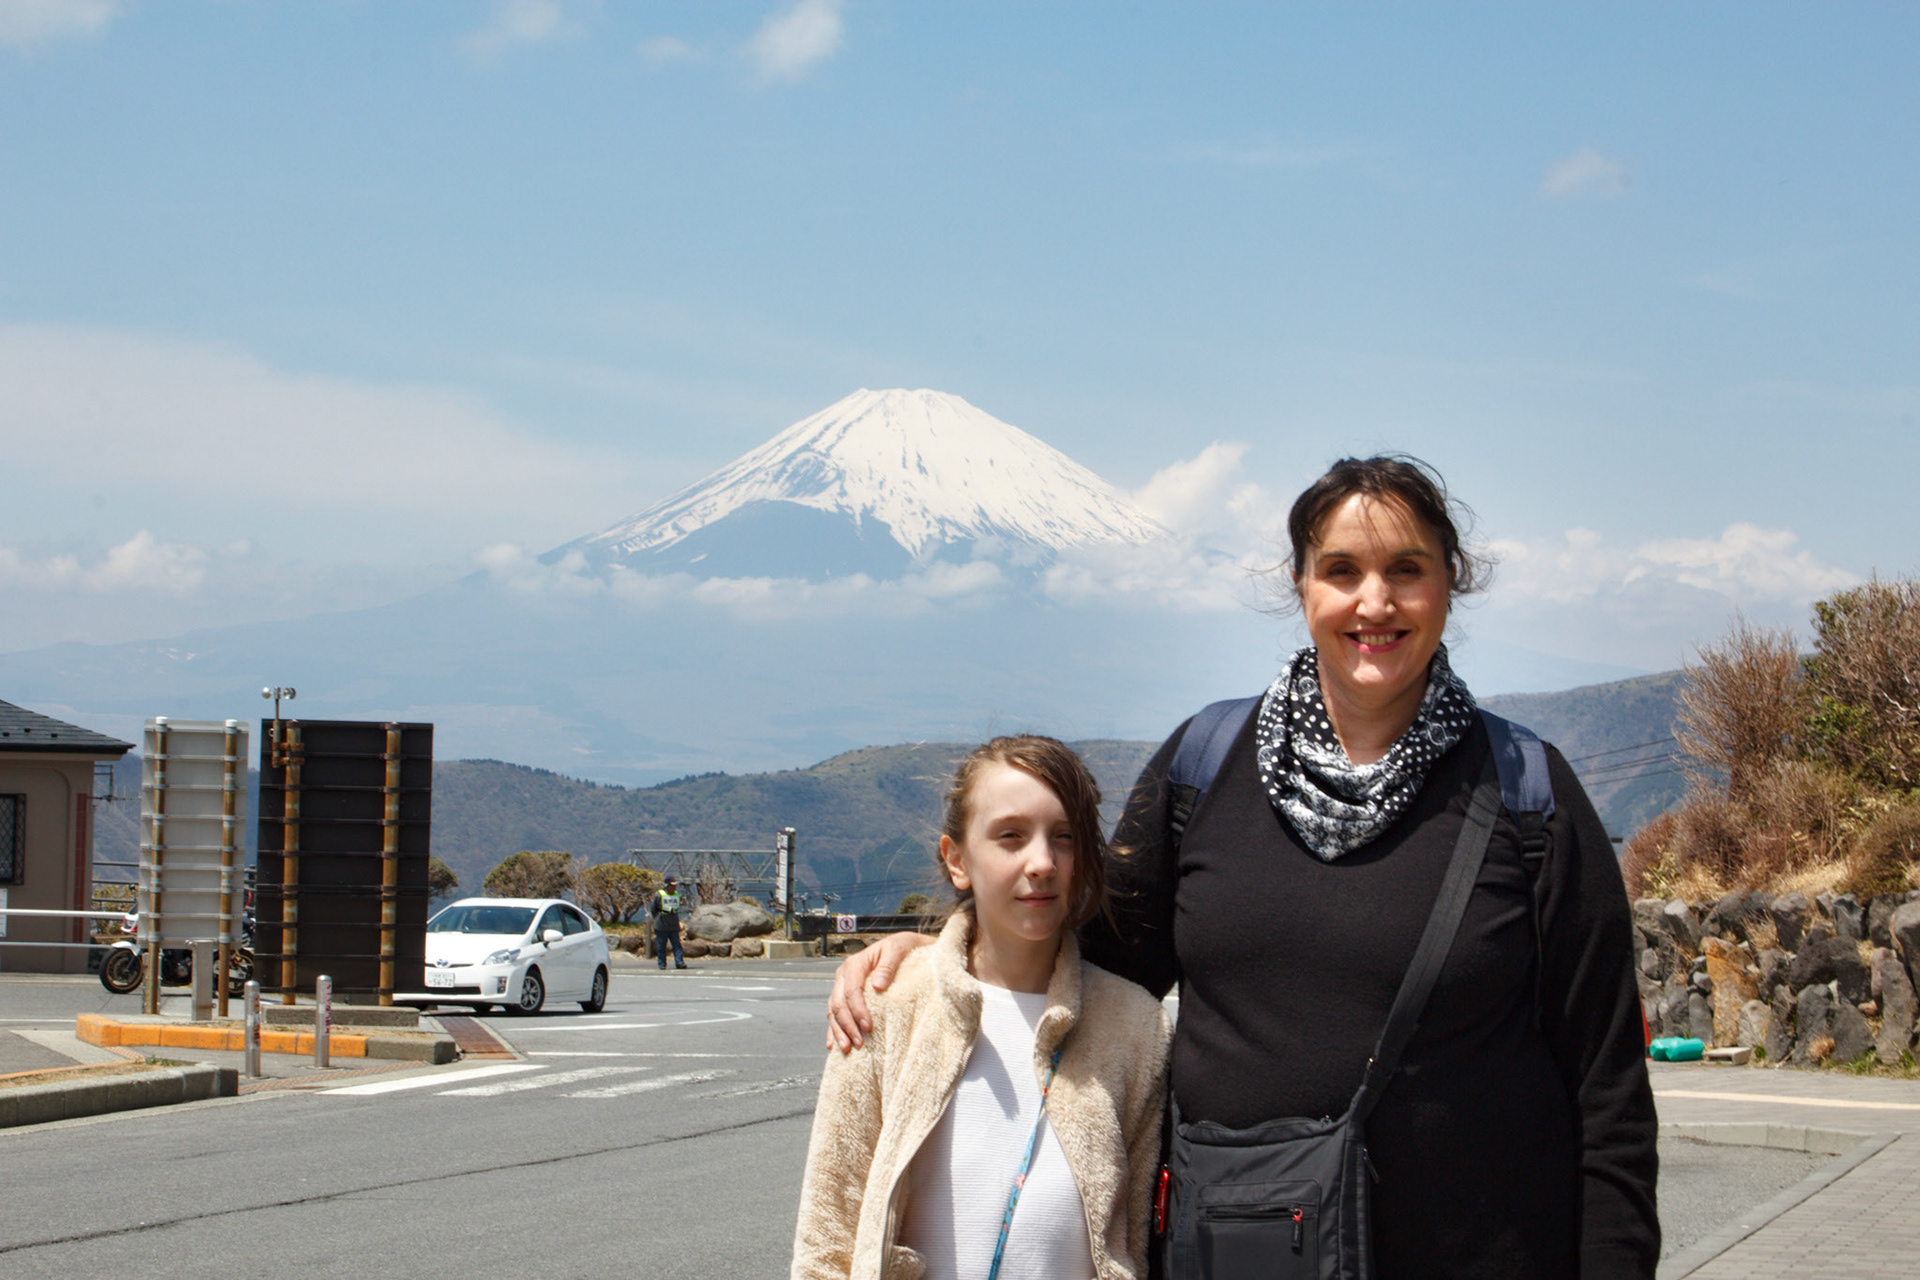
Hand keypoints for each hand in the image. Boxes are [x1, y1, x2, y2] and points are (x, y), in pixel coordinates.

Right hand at [827, 932, 932, 1050]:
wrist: (903, 948)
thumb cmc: (902, 949)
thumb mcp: (898, 950)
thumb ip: (888, 966)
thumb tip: (877, 986)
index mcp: (855, 963)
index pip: (852, 990)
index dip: (858, 1010)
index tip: (869, 1026)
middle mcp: (844, 975)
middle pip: (839, 1003)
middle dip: (847, 1025)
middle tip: (859, 1043)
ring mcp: (842, 986)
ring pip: (833, 1011)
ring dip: (839, 1031)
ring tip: (848, 1048)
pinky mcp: (845, 996)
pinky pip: (834, 1014)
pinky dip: (833, 1029)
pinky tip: (833, 1044)